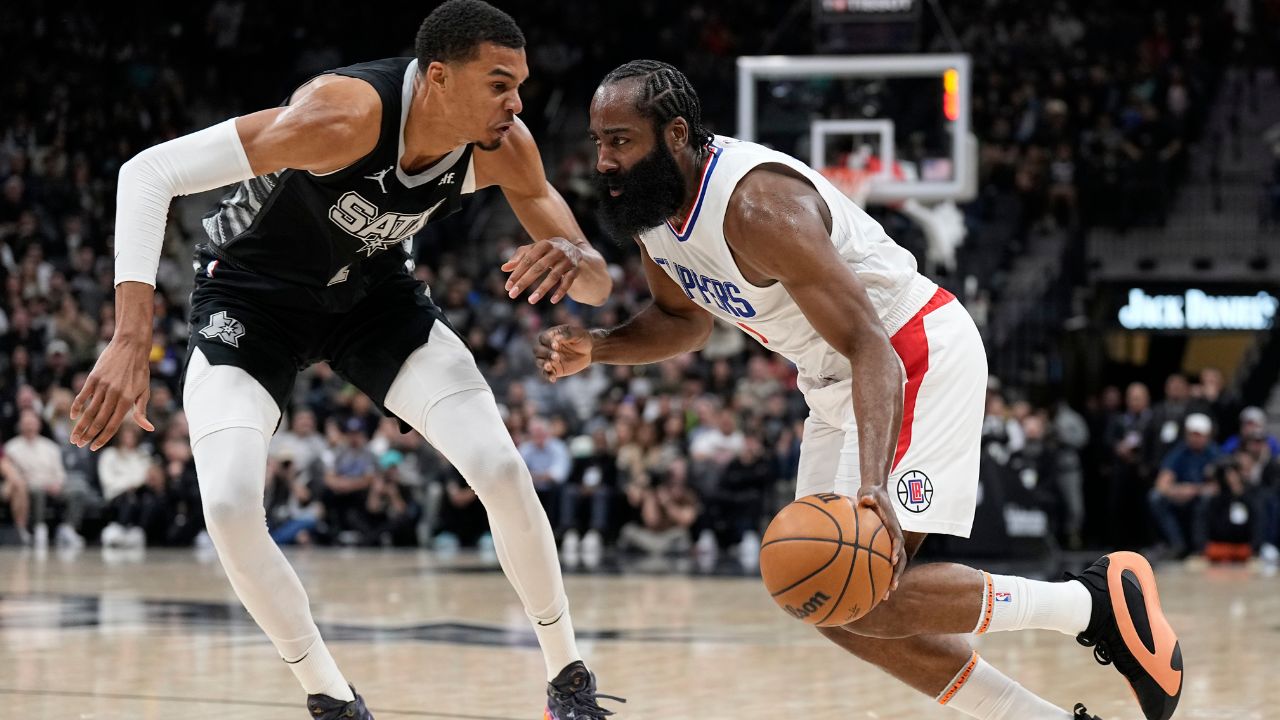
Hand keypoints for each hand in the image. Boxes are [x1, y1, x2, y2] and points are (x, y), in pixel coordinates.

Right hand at [70, 337, 153, 449]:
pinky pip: (82, 396)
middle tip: (79, 445)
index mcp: (127, 401)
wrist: (131, 346)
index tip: (94, 447)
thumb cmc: (140, 371)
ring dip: (80, 426)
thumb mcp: (144, 391)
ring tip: (74, 437)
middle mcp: (114, 395)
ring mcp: (102, 387)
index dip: (102, 438)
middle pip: (98, 421)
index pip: (112, 425)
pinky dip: (77, 407)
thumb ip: (142, 411)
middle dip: (88, 436)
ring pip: (88, 411)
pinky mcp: (94, 378)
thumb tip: (149, 429)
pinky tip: (73, 416)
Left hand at [502, 238, 582, 303]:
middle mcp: (556, 251)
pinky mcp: (574, 270)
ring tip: (531, 301)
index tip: (508, 287)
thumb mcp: (533, 251)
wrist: (573, 249)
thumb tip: (503, 268)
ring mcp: (566, 261)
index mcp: (543, 244)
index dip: (517, 273)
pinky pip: (567, 282)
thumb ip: (518, 258)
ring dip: (542, 289)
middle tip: (512, 295)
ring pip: (554, 276)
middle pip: (538, 268)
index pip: (527, 259)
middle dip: (524, 282)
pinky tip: (553, 301)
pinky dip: (561, 292)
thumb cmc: (546, 251)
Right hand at [534, 325, 592, 381]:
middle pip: (537, 350)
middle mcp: (547, 347)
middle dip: (545, 353)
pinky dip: (548, 376)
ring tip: (549, 366)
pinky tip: (553, 379)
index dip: (547, 342)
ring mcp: (550, 359)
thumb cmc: (582, 338)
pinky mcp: (555, 369)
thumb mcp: (577, 334)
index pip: (543, 338)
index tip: (556, 345)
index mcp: (551, 336)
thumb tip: (557, 339)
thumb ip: (567, 335)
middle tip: (556, 356)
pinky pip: (547, 374)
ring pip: (539, 362)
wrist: (589, 350)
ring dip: (543, 364)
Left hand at [857, 484, 904, 600]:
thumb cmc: (872, 495)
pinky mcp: (884, 547)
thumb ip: (868, 496)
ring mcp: (890, 544)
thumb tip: (865, 498)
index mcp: (893, 526)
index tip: (892, 560)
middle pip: (900, 559)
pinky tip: (870, 588)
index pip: (897, 539)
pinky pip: (884, 564)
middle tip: (891, 587)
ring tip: (884, 596)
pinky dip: (880, 576)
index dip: (896, 550)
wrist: (876, 495)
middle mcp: (894, 537)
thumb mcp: (870, 493)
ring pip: (895, 566)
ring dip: (891, 580)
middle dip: (896, 574)